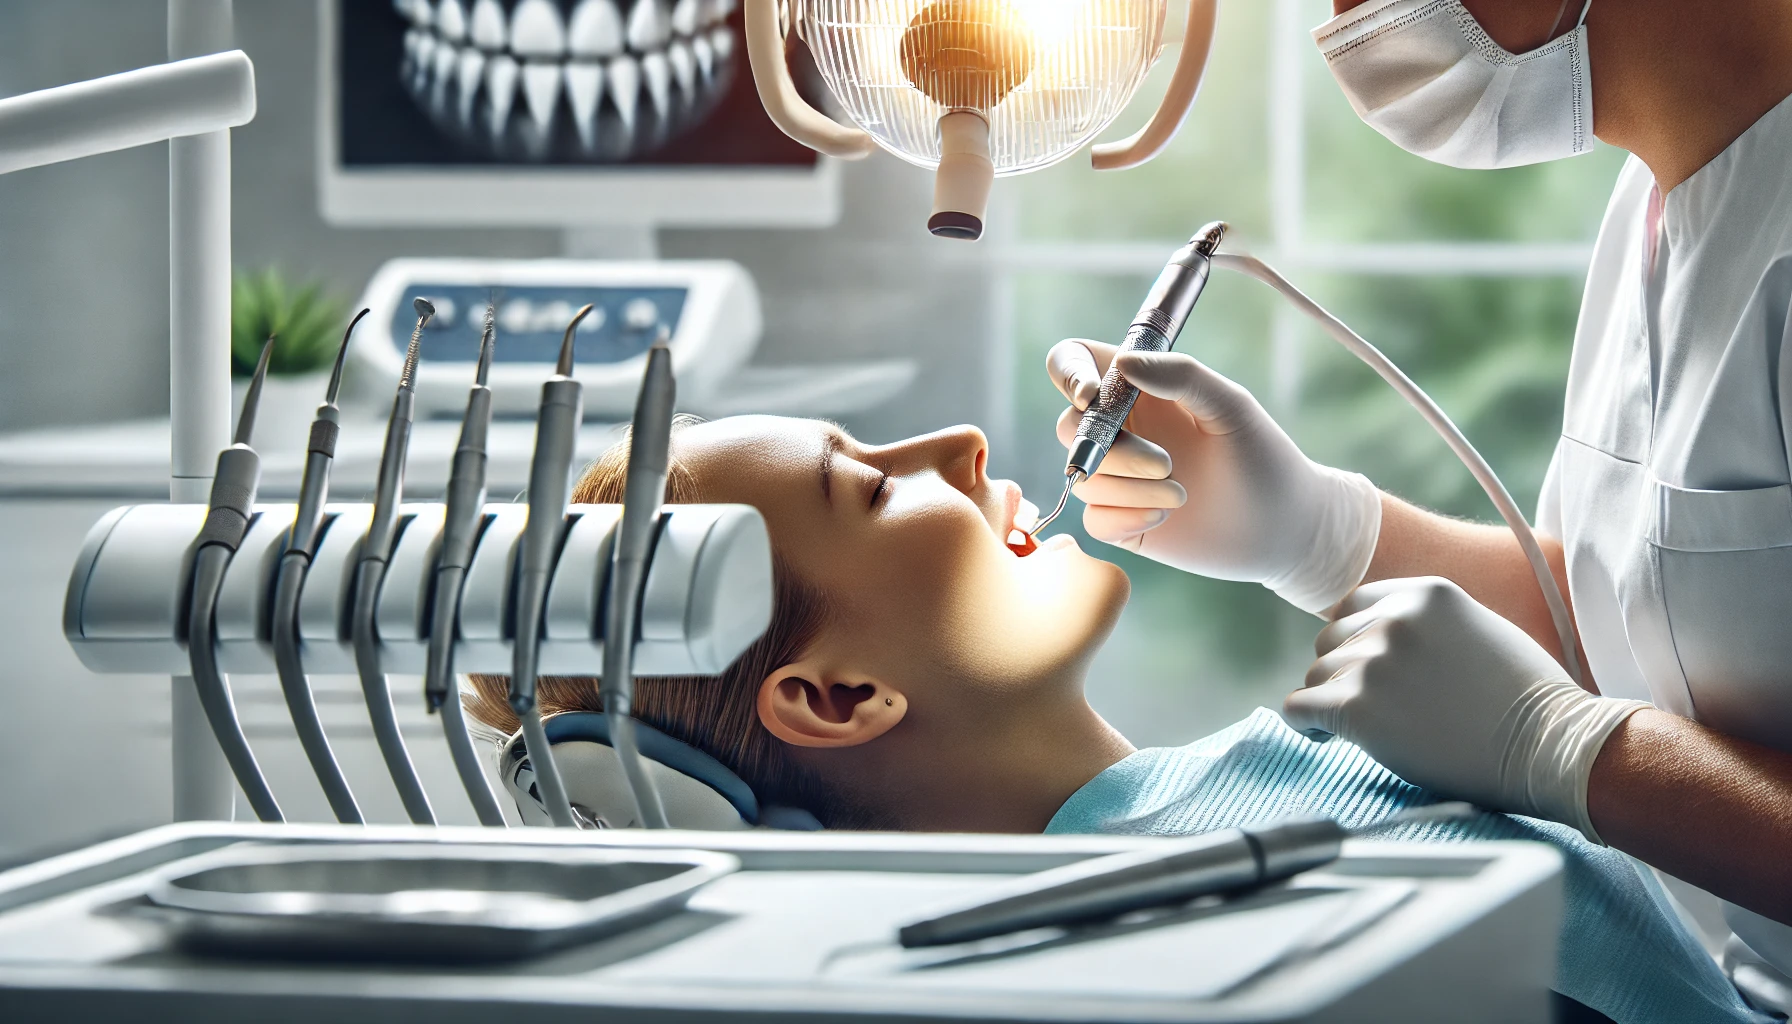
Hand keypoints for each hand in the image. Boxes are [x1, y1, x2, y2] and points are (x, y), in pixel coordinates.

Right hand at [1048, 339, 1381, 612]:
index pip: (1075, 363)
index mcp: (1142, 391)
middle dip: (1112, 449)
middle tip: (1167, 462)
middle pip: (1070, 427)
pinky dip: (1125, 519)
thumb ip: (1182, 376)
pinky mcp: (1123, 521)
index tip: (1091, 397)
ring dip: (1131, 488)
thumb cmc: (1263, 458)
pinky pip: (1093, 519)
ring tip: (1182, 494)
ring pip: (1084, 478)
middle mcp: (1123, 430)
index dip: (1069, 374)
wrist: (1285, 527)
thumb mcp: (1231, 406)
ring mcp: (1120, 478)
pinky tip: (1164, 518)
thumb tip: (1123, 362)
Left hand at [1285, 577, 1648, 841]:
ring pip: (1316, 677)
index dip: (1354, 641)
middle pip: (1330, 642)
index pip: (1352, 607)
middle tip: (1368, 705)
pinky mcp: (1356, 708)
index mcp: (1424, 595)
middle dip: (1343, 672)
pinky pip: (1298, 709)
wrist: (1552, 746)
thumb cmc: (1529, 700)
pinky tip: (1323, 737)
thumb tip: (1384, 636)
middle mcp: (1393, 621)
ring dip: (1331, 702)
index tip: (1363, 667)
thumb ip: (1429, 625)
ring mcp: (1373, 663)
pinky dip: (1305, 725)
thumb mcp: (1480, 630)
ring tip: (1363, 726)